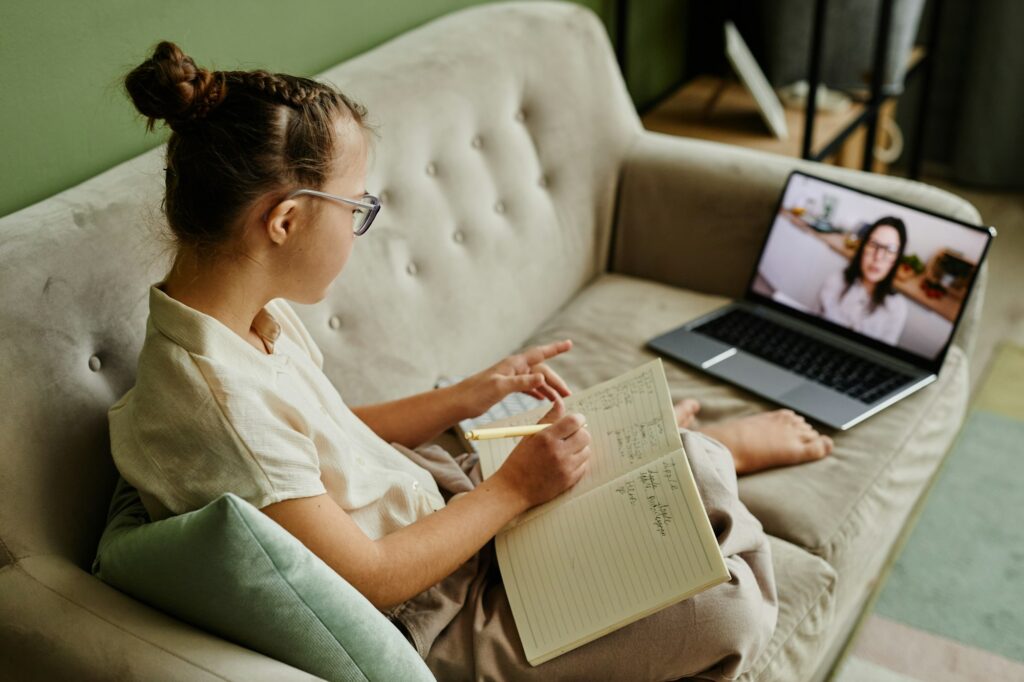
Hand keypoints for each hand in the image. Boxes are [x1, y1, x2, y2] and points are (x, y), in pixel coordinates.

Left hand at [458, 340, 572, 418]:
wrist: (458, 403)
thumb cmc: (475, 394)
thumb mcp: (499, 388)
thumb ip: (521, 382)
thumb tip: (542, 376)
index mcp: (513, 364)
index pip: (539, 354)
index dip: (555, 349)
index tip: (569, 344)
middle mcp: (513, 368)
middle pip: (541, 370)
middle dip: (556, 382)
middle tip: (569, 395)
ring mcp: (510, 377)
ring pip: (535, 380)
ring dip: (548, 389)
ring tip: (560, 401)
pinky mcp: (505, 388)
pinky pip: (527, 387)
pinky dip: (537, 392)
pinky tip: (543, 400)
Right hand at [495, 403, 590, 508]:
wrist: (513, 490)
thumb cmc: (519, 461)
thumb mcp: (530, 436)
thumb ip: (548, 419)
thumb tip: (560, 402)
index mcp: (546, 438)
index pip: (574, 421)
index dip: (578, 419)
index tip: (577, 420)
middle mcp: (558, 452)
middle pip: (584, 435)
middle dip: (580, 433)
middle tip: (573, 435)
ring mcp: (565, 468)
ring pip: (586, 451)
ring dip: (580, 448)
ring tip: (567, 450)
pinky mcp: (569, 480)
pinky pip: (584, 466)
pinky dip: (578, 462)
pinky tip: (565, 462)